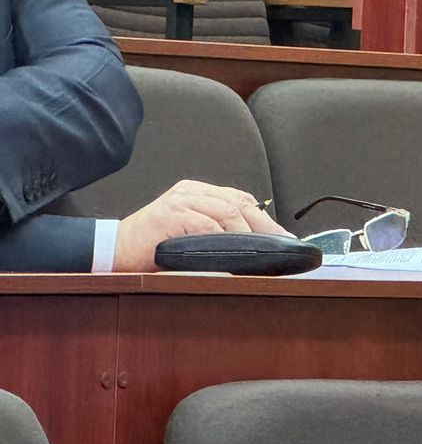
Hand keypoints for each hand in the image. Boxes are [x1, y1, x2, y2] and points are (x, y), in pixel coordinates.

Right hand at [113, 180, 286, 271]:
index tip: (284, 236)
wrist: (114, 251)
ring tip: (262, 251)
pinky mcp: (170, 215)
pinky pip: (206, 224)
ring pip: (227, 212)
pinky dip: (224, 238)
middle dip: (265, 225)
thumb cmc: (153, 248)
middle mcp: (190, 191)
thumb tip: (254, 245)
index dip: (265, 219)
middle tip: (282, 244)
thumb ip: (216, 231)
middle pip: (239, 203)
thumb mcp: (190, 234)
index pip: (240, 200)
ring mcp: (179, 201)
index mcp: (197, 192)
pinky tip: (234, 251)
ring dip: (249, 234)